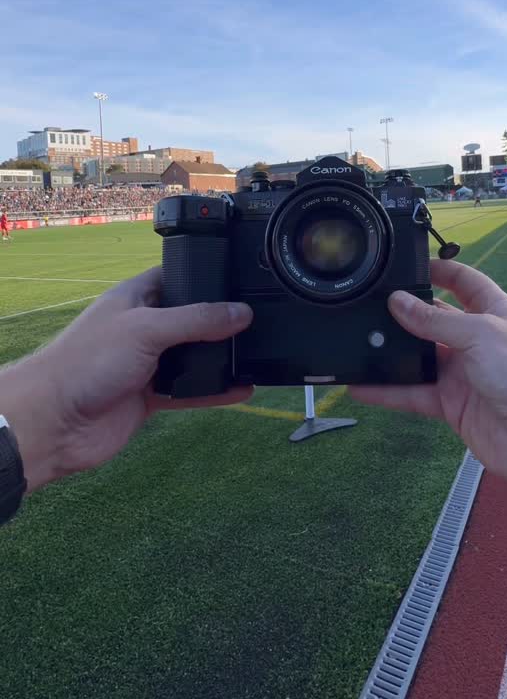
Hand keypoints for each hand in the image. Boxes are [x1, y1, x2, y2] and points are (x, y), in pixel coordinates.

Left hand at [1, 268, 252, 491]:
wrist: (55, 422)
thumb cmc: (87, 362)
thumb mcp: (146, 329)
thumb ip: (196, 319)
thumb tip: (241, 312)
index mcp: (135, 298)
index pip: (176, 277)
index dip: (205, 275)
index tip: (240, 277)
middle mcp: (143, 328)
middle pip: (190, 319)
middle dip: (219, 321)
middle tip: (259, 319)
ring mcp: (147, 363)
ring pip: (192, 356)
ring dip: (218, 358)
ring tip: (256, 354)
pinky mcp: (150, 396)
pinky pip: (190, 390)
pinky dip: (215, 390)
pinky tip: (242, 390)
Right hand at [351, 259, 506, 497]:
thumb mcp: (480, 333)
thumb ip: (435, 320)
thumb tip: (396, 302)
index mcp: (494, 312)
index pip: (466, 283)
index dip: (441, 271)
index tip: (408, 264)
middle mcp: (477, 340)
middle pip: (435, 320)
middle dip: (406, 313)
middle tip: (368, 304)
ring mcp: (464, 374)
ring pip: (420, 358)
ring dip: (392, 353)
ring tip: (357, 342)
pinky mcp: (451, 405)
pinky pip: (414, 394)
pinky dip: (388, 392)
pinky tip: (360, 387)